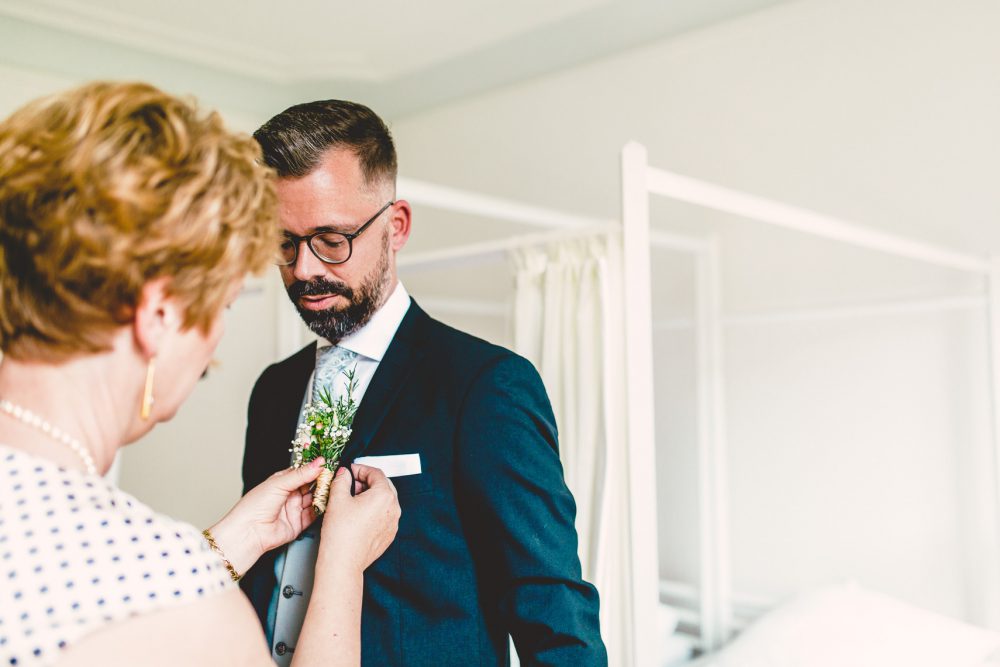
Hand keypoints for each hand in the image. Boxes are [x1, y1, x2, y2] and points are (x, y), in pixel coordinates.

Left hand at [208, 457, 325, 574]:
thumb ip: (301, 474)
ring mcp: (294, 509)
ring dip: (322, 494)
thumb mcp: (279, 483)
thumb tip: (318, 463)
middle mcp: (288, 495)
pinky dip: (321, 509)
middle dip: (321, 481)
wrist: (248, 533)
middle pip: (310, 485)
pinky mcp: (298, 523)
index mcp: (281, 482)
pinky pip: (313, 515)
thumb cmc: (254, 507)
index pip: (302, 472)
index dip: (314, 468)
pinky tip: (327, 503)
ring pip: (314, 499)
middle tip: (333, 476)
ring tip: (332, 488)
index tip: (327, 464)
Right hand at [319, 464, 399, 572]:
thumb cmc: (341, 534)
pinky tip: (358, 515)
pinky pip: (384, 515)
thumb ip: (342, 480)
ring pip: (384, 501)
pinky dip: (374, 511)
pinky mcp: (389, 534)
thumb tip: (344, 473)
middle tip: (351, 484)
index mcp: (384, 496)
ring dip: (370, 496)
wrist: (343, 562)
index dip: (361, 469)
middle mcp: (393, 508)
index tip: (351, 471)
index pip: (376, 473)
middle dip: (367, 482)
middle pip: (383, 485)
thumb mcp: (337, 499)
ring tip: (353, 501)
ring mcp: (393, 523)